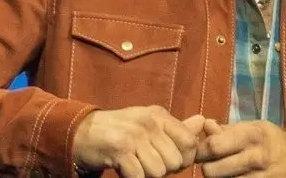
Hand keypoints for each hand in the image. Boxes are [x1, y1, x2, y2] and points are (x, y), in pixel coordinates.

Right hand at [73, 105, 206, 177]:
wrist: (81, 132)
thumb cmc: (120, 131)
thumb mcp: (149, 123)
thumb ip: (177, 127)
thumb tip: (204, 121)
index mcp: (159, 115)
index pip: (189, 142)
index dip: (182, 158)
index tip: (166, 159)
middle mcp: (149, 122)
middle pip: (174, 162)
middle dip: (162, 170)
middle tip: (145, 162)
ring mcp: (134, 135)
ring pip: (158, 172)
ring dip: (146, 175)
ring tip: (134, 164)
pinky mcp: (120, 150)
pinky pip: (139, 176)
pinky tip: (124, 169)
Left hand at [196, 119, 285, 176]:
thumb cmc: (269, 140)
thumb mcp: (252, 127)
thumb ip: (226, 129)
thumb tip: (205, 126)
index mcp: (252, 135)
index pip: (213, 146)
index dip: (201, 150)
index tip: (201, 150)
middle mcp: (255, 157)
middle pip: (211, 171)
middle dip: (206, 167)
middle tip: (210, 163)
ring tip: (223, 170)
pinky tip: (234, 176)